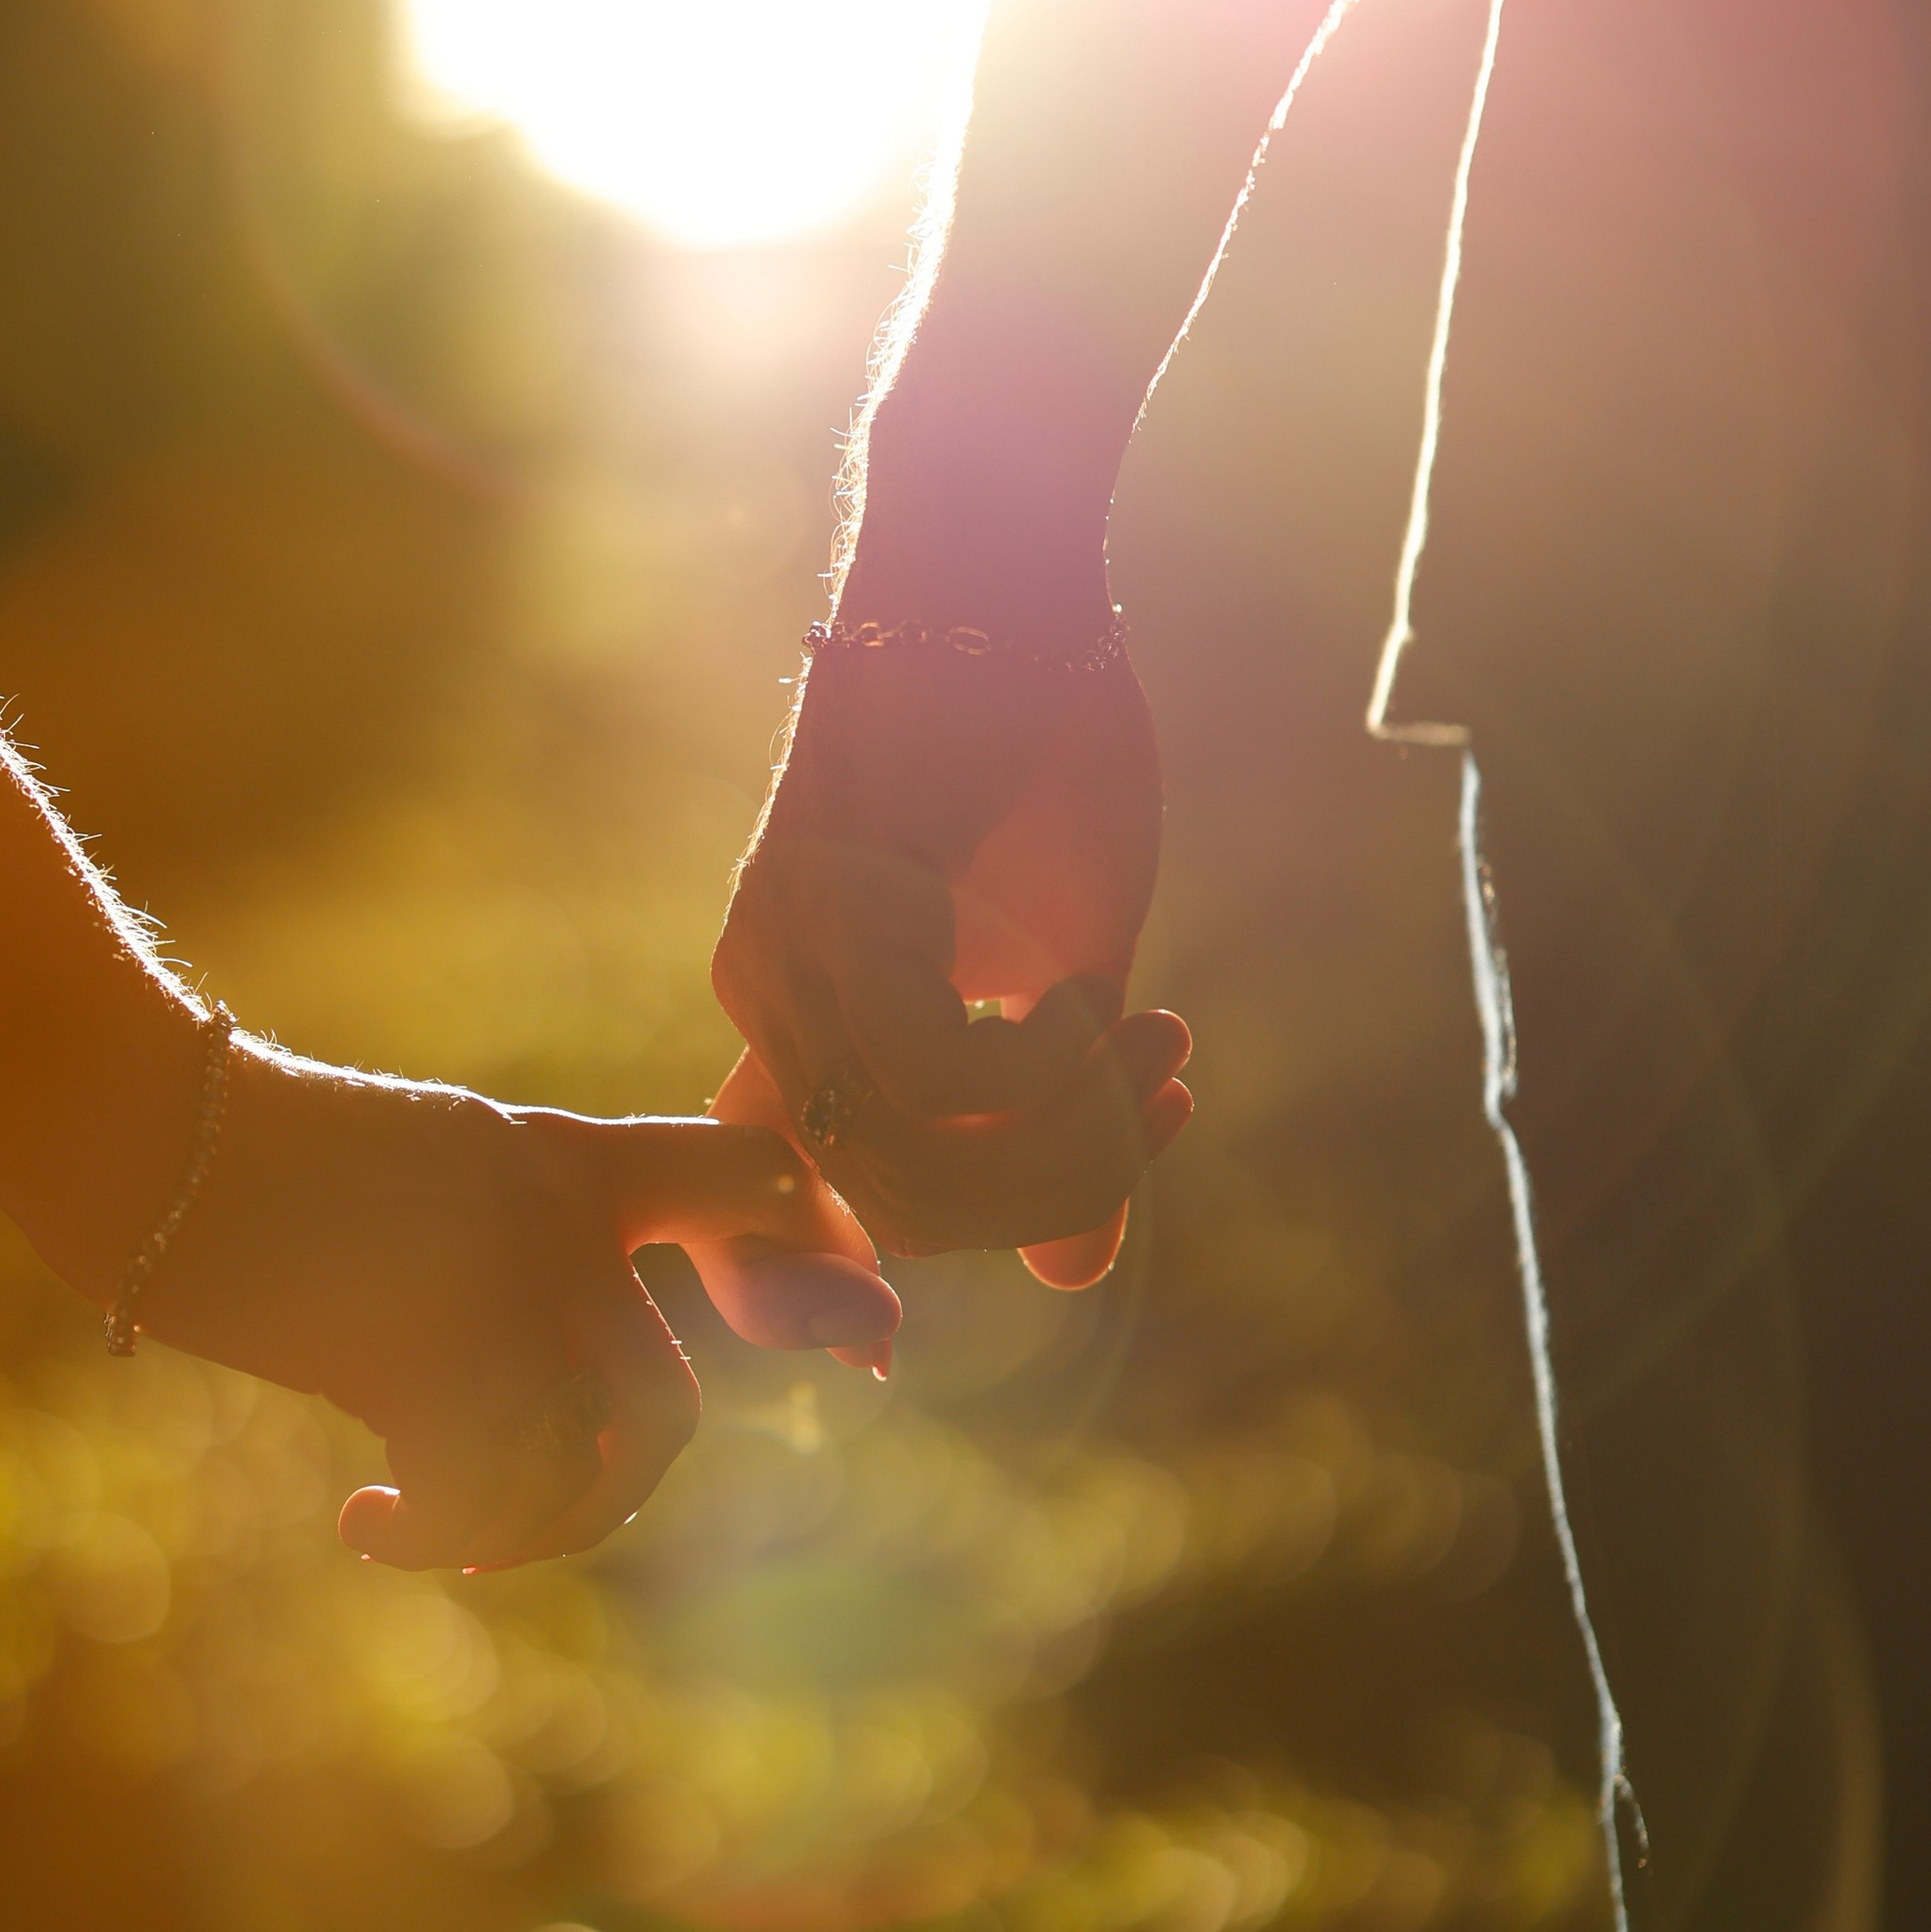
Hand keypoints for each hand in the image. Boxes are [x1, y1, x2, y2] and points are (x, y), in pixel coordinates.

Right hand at [137, 1048, 897, 1570]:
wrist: (152, 1136)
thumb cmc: (257, 1162)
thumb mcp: (418, 1177)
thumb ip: (500, 1251)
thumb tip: (515, 1389)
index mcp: (564, 1161)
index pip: (741, 1176)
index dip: (822, 1247)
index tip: (873, 1328)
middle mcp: (559, 1227)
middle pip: (665, 1411)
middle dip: (607, 1498)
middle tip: (512, 1525)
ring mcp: (502, 1291)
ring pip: (583, 1472)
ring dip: (511, 1535)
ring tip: (421, 1526)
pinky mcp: (425, 1355)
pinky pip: (482, 1496)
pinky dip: (434, 1534)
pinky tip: (369, 1520)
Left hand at [711, 625, 1189, 1276]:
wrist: (1004, 577)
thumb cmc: (1038, 750)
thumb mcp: (1070, 969)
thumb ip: (1062, 1123)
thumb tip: (1075, 1280)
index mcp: (805, 1021)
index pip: (777, 1199)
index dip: (799, 1291)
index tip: (869, 1354)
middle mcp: (765, 1003)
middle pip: (884, 1210)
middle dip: (1047, 1196)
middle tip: (1165, 1103)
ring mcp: (783, 957)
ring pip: (906, 1161)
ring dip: (1063, 1137)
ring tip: (1150, 1042)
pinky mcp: (824, 908)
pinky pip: (933, 1075)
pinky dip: (1039, 1067)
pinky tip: (1089, 990)